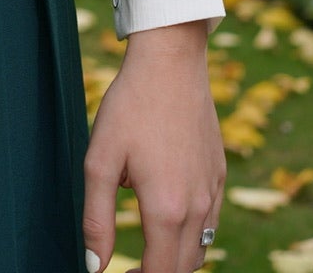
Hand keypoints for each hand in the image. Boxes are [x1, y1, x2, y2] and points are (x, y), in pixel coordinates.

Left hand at [83, 21, 224, 272]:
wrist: (171, 61)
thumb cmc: (131, 106)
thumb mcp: (100, 160)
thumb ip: (96, 219)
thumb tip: (94, 266)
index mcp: (167, 209)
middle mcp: (198, 207)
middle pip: (183, 269)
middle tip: (128, 269)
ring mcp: (213, 191)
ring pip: (200, 250)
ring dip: (175, 260)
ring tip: (147, 251)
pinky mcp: (219, 175)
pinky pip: (211, 224)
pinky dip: (192, 236)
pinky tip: (169, 219)